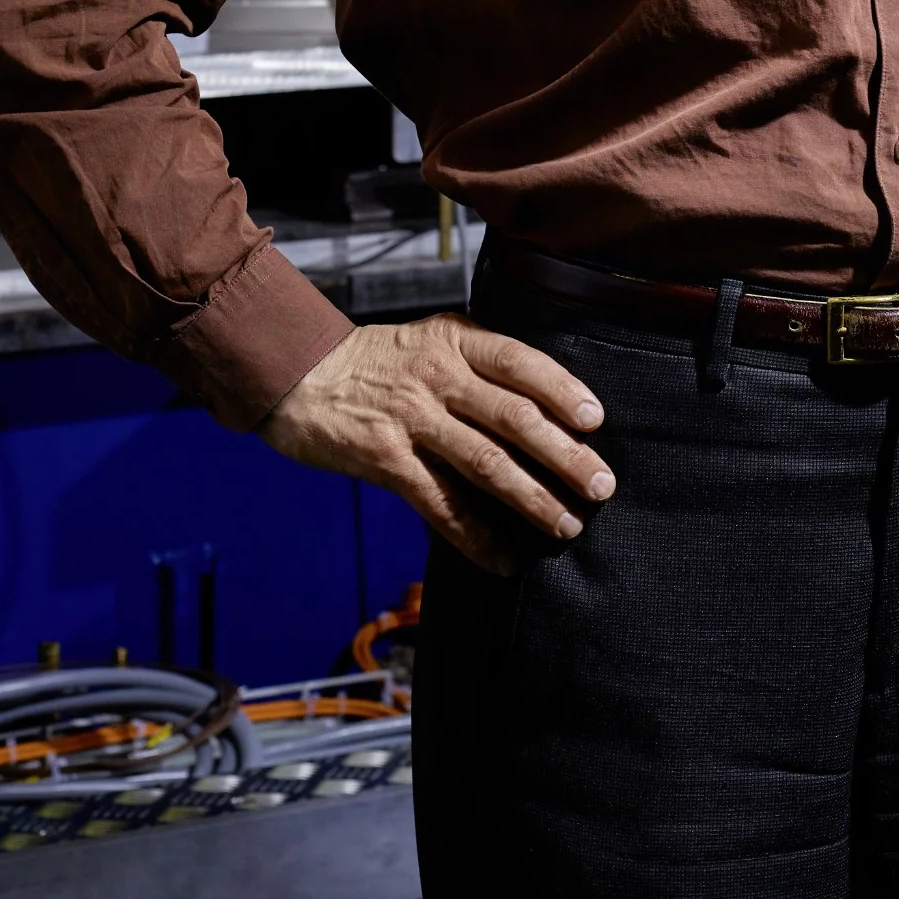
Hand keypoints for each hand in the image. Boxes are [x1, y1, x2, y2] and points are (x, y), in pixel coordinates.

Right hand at [262, 314, 613, 572]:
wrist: (298, 374)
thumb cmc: (376, 361)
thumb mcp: (430, 341)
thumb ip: (478, 363)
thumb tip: (543, 403)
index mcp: (455, 342)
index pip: (522, 362)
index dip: (563, 390)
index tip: (596, 420)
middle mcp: (438, 377)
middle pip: (515, 417)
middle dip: (564, 455)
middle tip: (600, 485)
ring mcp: (411, 419)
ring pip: (486, 463)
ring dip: (532, 499)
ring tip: (566, 525)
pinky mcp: (386, 460)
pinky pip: (440, 505)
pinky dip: (475, 536)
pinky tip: (501, 558)